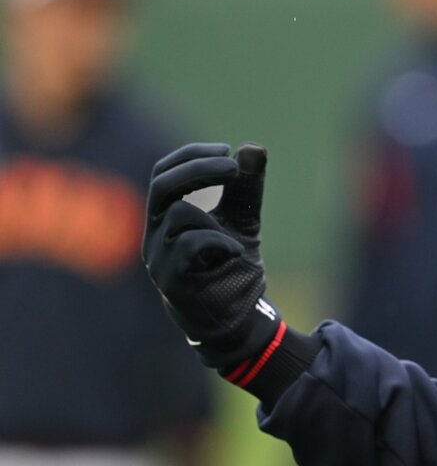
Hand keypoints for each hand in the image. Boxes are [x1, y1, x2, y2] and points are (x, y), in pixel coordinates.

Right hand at [142, 142, 281, 368]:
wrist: (235, 318)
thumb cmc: (231, 266)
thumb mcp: (243, 221)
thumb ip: (246, 189)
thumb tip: (252, 147)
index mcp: (165, 216)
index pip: (163, 173)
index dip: (191, 155)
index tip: (226, 149)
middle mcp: (154, 235)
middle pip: (161, 185)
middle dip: (199, 169)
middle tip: (232, 166)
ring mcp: (158, 259)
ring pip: (179, 214)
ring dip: (215, 216)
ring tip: (235, 238)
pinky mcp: (171, 279)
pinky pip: (189, 244)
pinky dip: (219, 242)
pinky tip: (235, 253)